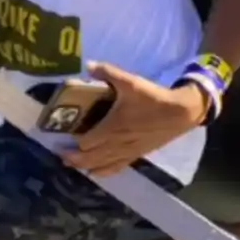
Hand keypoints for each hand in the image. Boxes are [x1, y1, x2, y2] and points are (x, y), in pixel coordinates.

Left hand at [64, 64, 205, 176]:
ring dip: (85, 166)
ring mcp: (126, 152)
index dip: (73, 143)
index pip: (86, 142)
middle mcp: (116, 144)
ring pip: (101, 166)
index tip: (61, 137)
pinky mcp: (135, 155)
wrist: (179, 113)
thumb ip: (107, 72)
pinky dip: (103, 172)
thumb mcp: (130, 81)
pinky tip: (95, 173)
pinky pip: (116, 168)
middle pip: (89, 158)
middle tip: (60, 154)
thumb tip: (88, 65)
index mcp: (112, 127)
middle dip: (73, 158)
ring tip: (71, 164)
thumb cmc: (152, 98)